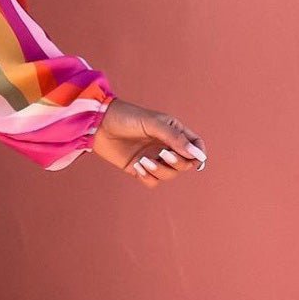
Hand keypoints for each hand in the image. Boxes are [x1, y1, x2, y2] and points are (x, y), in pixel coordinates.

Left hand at [91, 99, 206, 187]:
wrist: (99, 124)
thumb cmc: (127, 117)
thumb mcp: (153, 124)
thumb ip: (175, 138)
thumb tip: (196, 154)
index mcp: (173, 132)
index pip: (195, 146)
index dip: (199, 153)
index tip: (195, 158)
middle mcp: (166, 146)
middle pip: (185, 164)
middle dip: (177, 163)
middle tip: (163, 154)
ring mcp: (153, 158)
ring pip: (169, 175)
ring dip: (160, 171)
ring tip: (143, 161)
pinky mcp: (139, 168)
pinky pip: (152, 182)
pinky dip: (148, 177)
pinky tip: (137, 166)